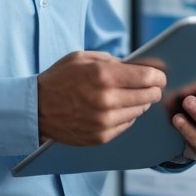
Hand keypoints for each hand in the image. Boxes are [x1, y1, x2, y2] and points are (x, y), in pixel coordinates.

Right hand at [38, 52, 166, 146]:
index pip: (147, 78)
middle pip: (147, 96)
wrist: (36, 108)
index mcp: (103, 76)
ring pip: (139, 111)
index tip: (160, 76)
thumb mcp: (83, 58)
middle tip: (151, 86)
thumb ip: (113, 61)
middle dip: (152, 89)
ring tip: (133, 96)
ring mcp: (104, 121)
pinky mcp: (101, 137)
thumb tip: (140, 66)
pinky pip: (127, 125)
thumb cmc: (59, 78)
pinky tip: (119, 109)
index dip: (158, 76)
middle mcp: (106, 100)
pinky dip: (127, 116)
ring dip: (139, 103)